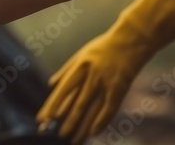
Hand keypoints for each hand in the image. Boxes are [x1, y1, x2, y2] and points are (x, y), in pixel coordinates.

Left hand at [36, 0, 174, 142]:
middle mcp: (91, 76)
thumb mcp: (80, 55)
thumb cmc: (103, 48)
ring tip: (73, 140)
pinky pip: (109, 108)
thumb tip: (50, 84)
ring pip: (92, 110)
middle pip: (77, 103)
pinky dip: (101, 121)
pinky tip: (92, 132)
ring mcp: (107, 83)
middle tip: (56, 136)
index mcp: (79, 67)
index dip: (52, 106)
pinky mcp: (120, 89)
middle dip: (66, 121)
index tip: (43, 119)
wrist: (132, 40)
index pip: (62, 90)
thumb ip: (65, 71)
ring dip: (81, 126)